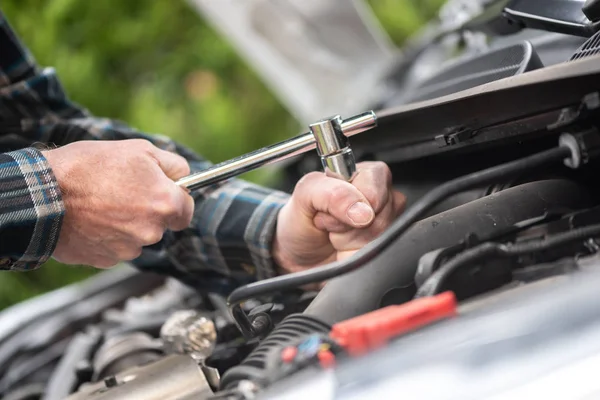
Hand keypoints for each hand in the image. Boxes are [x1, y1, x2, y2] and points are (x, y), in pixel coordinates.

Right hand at [43, 139, 193, 267]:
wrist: (43, 193)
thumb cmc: (91, 167)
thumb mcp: (139, 150)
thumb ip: (172, 165)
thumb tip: (184, 176)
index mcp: (165, 204)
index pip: (187, 211)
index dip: (176, 200)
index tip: (163, 193)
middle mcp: (152, 232)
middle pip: (161, 225)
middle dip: (148, 211)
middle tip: (124, 192)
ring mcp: (128, 250)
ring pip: (138, 237)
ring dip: (127, 224)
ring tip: (102, 202)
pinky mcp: (105, 260)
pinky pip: (115, 247)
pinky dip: (107, 236)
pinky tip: (91, 218)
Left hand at [272, 162, 405, 277]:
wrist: (298, 255)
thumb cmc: (302, 220)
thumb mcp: (303, 196)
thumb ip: (330, 193)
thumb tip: (363, 212)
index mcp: (366, 173)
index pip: (373, 194)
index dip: (348, 208)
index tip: (329, 211)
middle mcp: (383, 196)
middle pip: (379, 220)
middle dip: (348, 229)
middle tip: (330, 226)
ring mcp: (387, 223)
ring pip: (379, 240)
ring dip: (350, 244)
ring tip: (336, 237)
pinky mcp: (385, 247)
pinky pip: (377, 256)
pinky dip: (354, 257)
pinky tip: (344, 250)